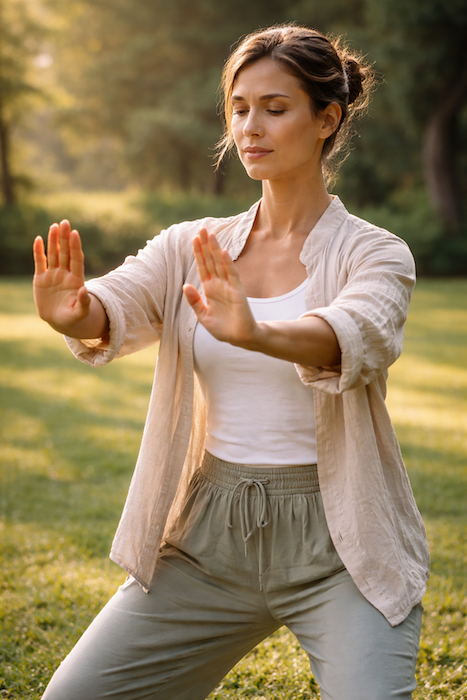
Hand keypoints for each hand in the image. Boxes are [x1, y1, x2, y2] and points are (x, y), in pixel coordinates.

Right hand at [33, 220, 92, 334]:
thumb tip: (84, 290)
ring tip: (54, 226)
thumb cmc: (72, 317)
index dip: (76, 247)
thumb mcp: (80, 313)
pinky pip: (40, 262)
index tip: (75, 234)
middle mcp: (65, 274)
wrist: (59, 320)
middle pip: (65, 252)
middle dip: (65, 238)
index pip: (76, 260)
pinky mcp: (41, 278)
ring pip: (53, 254)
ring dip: (53, 241)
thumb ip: (84, 302)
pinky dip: (38, 251)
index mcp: (76, 280)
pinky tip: (38, 239)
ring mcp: (53, 275)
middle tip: (65, 222)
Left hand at [183, 228, 257, 346]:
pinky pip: (232, 274)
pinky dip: (227, 263)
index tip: (194, 239)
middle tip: (202, 229)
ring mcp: (228, 286)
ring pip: (220, 264)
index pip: (203, 267)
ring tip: (211, 234)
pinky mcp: (238, 291)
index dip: (198, 253)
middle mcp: (219, 284)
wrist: (239, 338)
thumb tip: (185, 285)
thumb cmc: (222, 328)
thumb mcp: (203, 315)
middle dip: (206, 245)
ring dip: (215, 249)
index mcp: (209, 289)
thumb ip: (194, 301)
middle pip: (211, 261)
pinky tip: (223, 252)